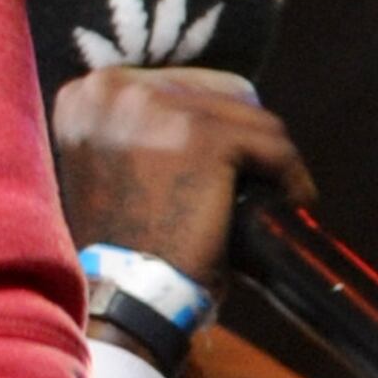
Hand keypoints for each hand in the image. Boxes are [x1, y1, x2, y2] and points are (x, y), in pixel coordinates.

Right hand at [50, 65, 314, 299]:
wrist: (123, 293)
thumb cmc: (123, 242)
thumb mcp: (110, 162)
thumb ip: (139, 126)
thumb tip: (208, 105)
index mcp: (87, 94)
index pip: (178, 85)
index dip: (208, 123)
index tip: (219, 162)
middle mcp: (114, 88)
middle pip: (216, 92)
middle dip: (238, 137)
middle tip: (248, 182)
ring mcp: (157, 107)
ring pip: (250, 116)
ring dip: (266, 159)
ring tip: (270, 197)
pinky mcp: (203, 135)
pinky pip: (274, 144)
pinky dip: (290, 178)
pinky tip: (289, 204)